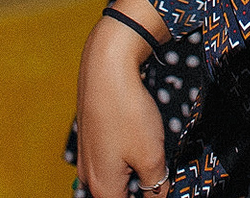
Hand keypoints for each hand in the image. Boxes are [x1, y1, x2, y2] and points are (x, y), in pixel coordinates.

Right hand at [76, 0, 168, 197]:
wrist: (106, 65)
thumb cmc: (126, 109)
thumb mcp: (151, 155)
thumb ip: (157, 186)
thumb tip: (159, 196)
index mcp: (103, 188)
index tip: (162, 189)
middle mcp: (89, 175)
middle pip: (120, 196)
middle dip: (143, 190)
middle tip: (162, 178)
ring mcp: (87, 155)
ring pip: (116, 178)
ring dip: (136, 174)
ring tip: (155, 160)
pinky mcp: (91, 137)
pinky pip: (111, 159)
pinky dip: (127, 158)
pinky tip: (142, 143)